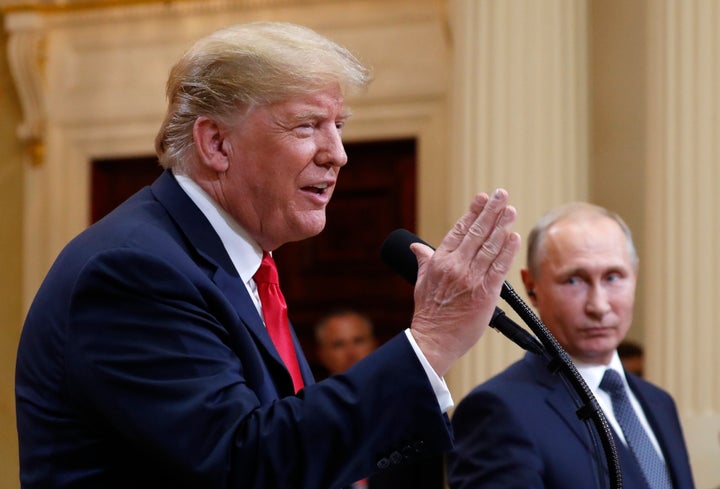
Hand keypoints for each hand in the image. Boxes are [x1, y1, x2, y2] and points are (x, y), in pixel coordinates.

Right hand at [409, 189, 520, 376]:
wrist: (435, 340)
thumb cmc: (428, 313)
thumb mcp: (420, 282)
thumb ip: (423, 261)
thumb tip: (416, 247)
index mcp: (439, 261)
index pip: (458, 230)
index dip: (472, 212)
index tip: (482, 198)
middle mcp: (455, 266)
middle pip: (476, 233)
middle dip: (490, 211)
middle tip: (501, 195)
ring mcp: (471, 278)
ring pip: (489, 246)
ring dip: (502, 226)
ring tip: (510, 210)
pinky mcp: (486, 293)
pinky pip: (499, 267)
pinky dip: (507, 250)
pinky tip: (513, 237)